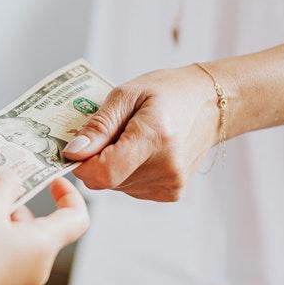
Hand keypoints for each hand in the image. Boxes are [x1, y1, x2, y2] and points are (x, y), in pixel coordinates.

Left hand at [62, 66, 224, 201]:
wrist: (210, 104)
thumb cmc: (167, 91)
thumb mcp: (127, 94)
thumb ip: (99, 126)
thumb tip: (73, 153)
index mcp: (155, 137)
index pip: (103, 172)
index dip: (82, 163)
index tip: (79, 145)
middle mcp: (166, 167)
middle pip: (105, 181)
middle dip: (96, 159)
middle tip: (111, 132)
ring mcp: (171, 184)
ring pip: (115, 187)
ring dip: (112, 165)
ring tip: (131, 139)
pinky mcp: (171, 193)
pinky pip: (130, 189)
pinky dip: (127, 172)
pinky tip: (143, 152)